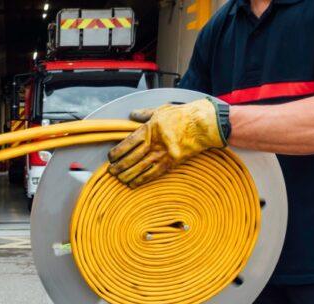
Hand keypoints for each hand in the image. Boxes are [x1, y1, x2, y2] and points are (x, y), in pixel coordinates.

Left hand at [108, 98, 229, 187]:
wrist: (202, 125)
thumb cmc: (182, 116)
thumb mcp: (161, 111)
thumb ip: (144, 114)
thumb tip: (132, 114)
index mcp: (149, 129)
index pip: (128, 143)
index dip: (117, 152)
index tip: (110, 157)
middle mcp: (154, 143)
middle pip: (132, 158)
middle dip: (119, 166)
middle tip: (111, 171)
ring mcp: (162, 154)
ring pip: (140, 168)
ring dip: (128, 175)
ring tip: (119, 179)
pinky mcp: (171, 162)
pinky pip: (153, 174)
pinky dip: (141, 180)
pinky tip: (133, 184)